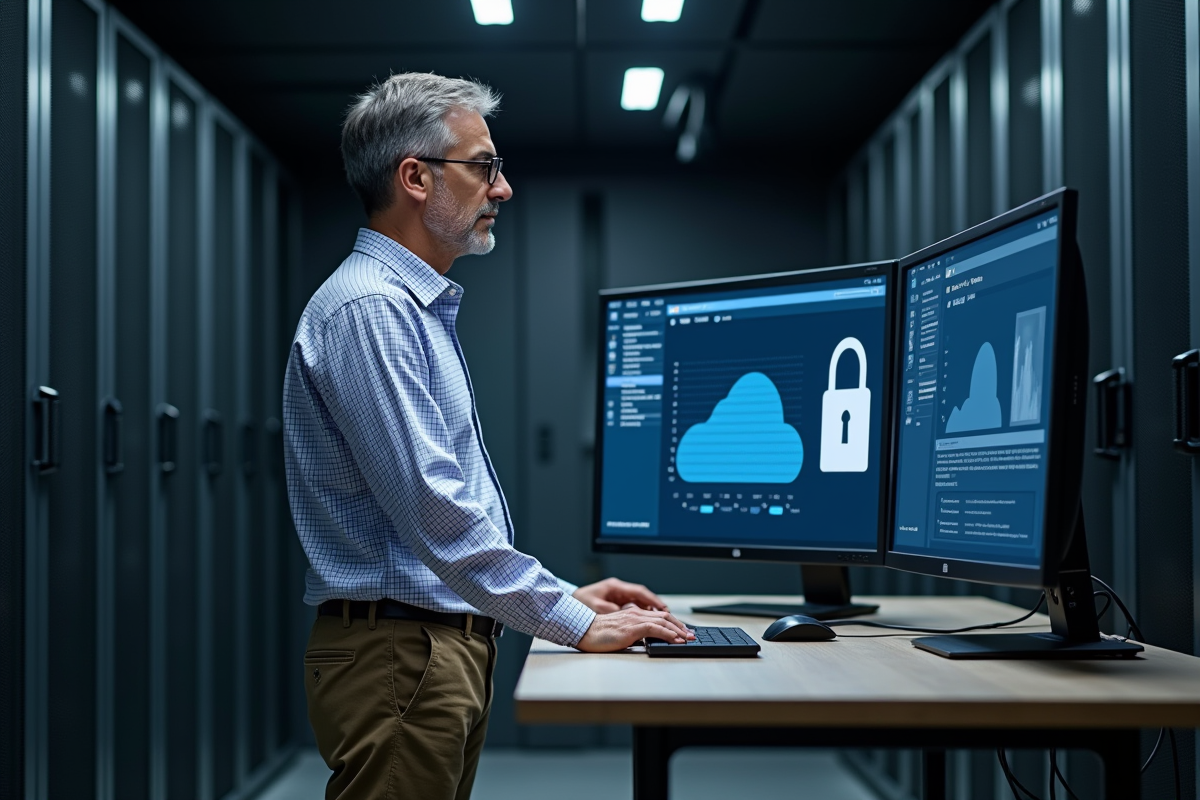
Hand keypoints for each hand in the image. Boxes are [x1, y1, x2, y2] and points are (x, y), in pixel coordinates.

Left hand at [572, 577, 668, 613]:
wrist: (569, 607)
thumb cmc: (580, 603)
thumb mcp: (595, 606)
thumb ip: (611, 610)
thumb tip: (626, 613)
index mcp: (615, 587)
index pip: (639, 592)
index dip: (653, 600)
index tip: (663, 608)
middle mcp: (619, 590)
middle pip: (643, 597)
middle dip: (657, 606)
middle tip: (670, 617)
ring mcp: (619, 596)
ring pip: (641, 603)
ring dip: (652, 612)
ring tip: (664, 622)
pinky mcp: (617, 604)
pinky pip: (635, 608)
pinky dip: (643, 615)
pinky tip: (649, 623)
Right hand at [576, 606, 694, 651]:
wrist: (583, 632)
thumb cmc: (597, 635)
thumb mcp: (619, 633)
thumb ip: (633, 634)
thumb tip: (647, 642)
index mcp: (633, 614)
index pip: (658, 616)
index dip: (673, 623)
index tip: (683, 631)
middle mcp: (635, 614)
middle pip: (664, 617)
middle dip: (680, 626)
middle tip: (692, 635)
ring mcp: (634, 620)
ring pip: (663, 621)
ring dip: (678, 630)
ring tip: (688, 638)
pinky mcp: (631, 628)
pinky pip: (655, 629)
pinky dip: (668, 634)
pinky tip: (676, 639)